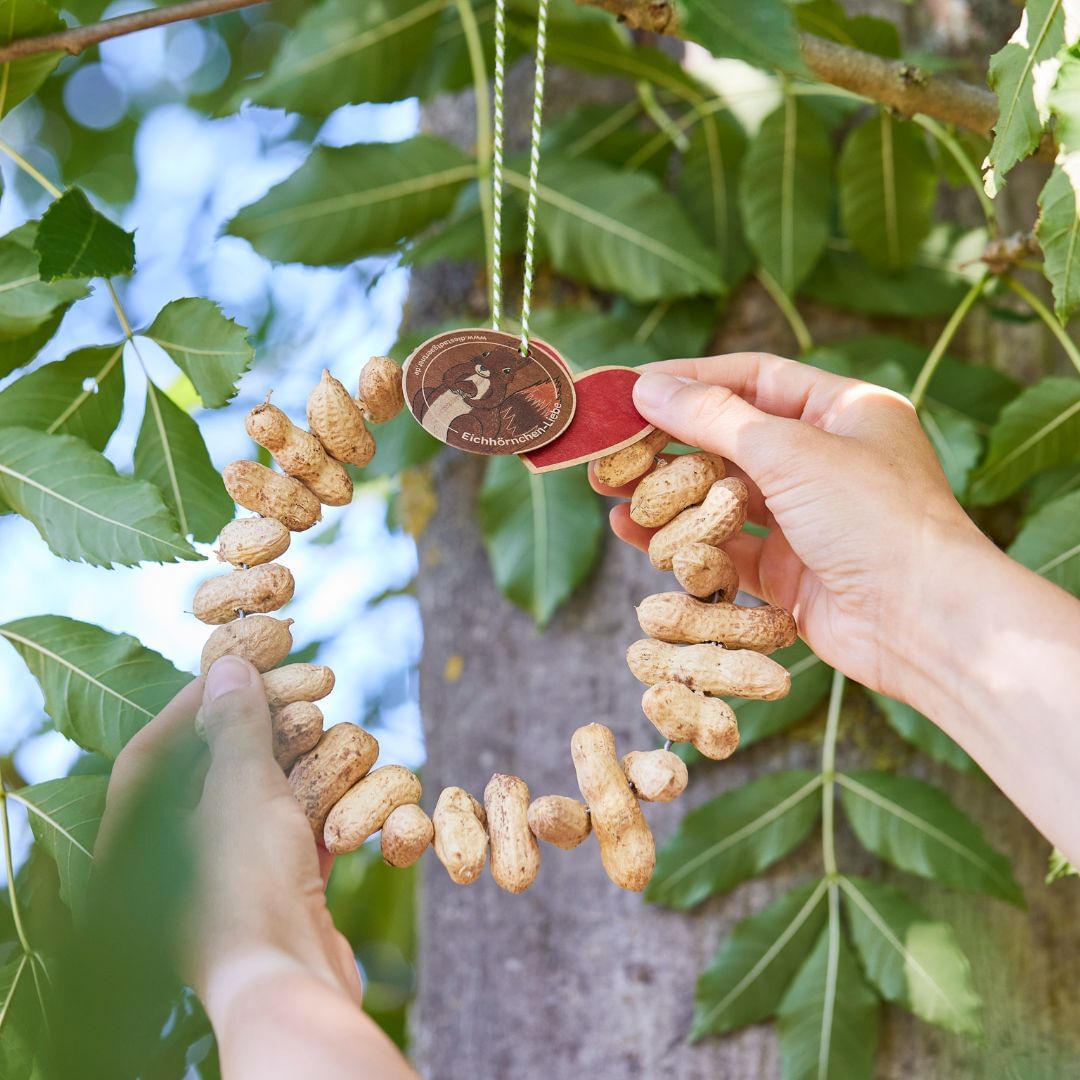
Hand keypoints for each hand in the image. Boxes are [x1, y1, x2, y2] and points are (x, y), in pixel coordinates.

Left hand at [100, 657, 415, 1078]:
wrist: (289, 981)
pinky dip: (324, 811)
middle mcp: (176, 858)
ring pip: (265, 801)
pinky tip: (355, 788)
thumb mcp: (241, 788)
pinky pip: (296, 836)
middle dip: (269, 731)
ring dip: (306, 769)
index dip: (196, 701)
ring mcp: (228, 880)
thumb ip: (235, 726)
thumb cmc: (247, 885)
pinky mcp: (274, 896)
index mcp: (139, 835)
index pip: (156, 749)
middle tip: (307, 696)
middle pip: (218, 771)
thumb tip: (227, 667)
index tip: (239, 665)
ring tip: (340, 737)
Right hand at [591, 353, 983, 701]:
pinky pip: (726, 548)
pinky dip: (684, 540)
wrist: (926, 622)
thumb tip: (648, 387)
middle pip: (731, 439)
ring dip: (668, 494)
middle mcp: (827, 460)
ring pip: (722, 497)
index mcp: (844, 410)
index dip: (690, 379)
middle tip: (610, 447)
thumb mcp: (788, 450)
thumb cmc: (874, 517)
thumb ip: (712, 417)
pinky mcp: (792, 572)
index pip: (754, 377)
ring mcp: (809, 519)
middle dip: (667, 443)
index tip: (632, 387)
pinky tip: (635, 534)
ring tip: (611, 490)